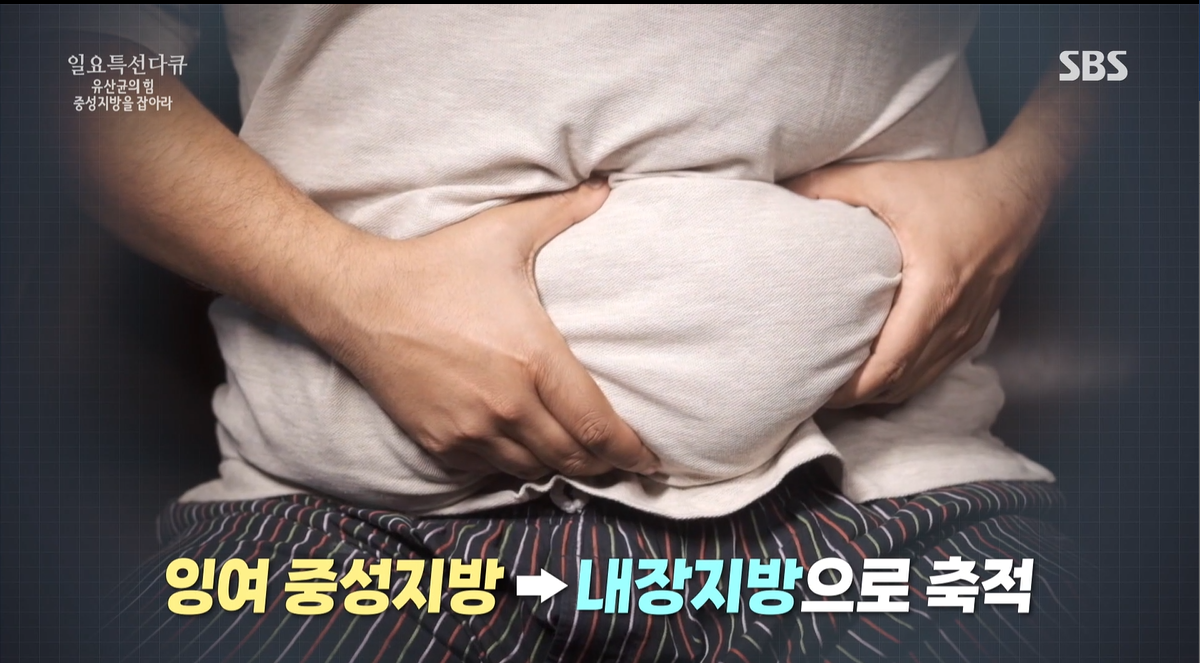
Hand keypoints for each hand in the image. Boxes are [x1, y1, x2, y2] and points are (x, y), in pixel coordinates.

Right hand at [310, 181, 659, 479]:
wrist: (360, 300)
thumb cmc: (437, 266)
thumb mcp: (505, 232)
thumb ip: (564, 212)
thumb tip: (607, 188)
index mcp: (535, 359)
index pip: (598, 425)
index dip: (630, 450)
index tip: (650, 458)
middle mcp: (508, 404)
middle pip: (573, 457)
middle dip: (604, 463)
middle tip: (621, 459)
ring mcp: (471, 430)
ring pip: (535, 470)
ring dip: (562, 467)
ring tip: (579, 457)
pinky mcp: (441, 443)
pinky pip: (492, 472)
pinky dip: (516, 466)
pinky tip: (526, 452)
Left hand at [783, 150, 1049, 406]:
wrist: (1021, 192)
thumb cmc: (954, 187)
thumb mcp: (885, 180)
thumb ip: (829, 186)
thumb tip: (784, 192)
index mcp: (933, 291)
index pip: (890, 363)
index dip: (853, 388)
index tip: (818, 391)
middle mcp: (955, 319)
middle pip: (901, 383)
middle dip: (858, 396)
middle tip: (817, 393)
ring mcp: (969, 328)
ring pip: (919, 382)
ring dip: (880, 392)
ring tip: (840, 388)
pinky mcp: (974, 328)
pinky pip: (934, 369)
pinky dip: (904, 379)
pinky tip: (876, 374)